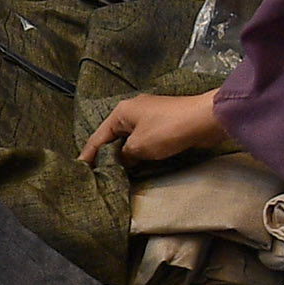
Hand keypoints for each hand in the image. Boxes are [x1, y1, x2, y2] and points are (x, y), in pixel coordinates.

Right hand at [84, 88, 232, 165]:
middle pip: (113, 136)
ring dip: (124, 154)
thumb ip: (124, 156)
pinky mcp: (163, 123)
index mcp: (121, 112)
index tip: (79, 168)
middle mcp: (132, 111)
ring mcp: (149, 116)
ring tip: (114, 171)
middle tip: (96, 173)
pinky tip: (136, 163)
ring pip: (129, 138)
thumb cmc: (167, 130)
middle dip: (106, 154)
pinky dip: (138, 151)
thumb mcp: (139, 147)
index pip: (98, 136)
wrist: (204, 119)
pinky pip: (143, 139)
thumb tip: (123, 161)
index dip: (88, 154)